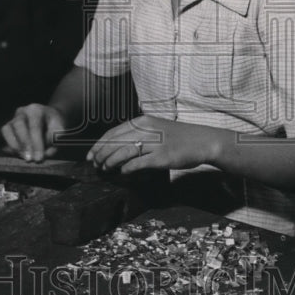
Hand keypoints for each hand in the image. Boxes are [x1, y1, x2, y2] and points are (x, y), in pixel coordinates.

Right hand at [1, 104, 66, 161]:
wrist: (49, 119)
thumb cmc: (54, 125)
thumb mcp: (60, 129)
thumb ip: (54, 140)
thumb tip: (45, 153)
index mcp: (36, 110)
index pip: (35, 126)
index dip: (36, 143)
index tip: (39, 158)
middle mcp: (22, 111)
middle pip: (19, 125)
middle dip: (24, 144)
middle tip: (30, 159)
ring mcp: (13, 118)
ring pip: (7, 129)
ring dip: (14, 145)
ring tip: (24, 158)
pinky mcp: (8, 126)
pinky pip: (5, 136)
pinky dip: (10, 146)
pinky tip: (19, 155)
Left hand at [86, 115, 223, 174]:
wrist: (202, 141)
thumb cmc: (179, 137)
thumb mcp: (156, 128)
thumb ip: (138, 134)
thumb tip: (116, 147)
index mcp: (143, 121)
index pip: (113, 132)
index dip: (99, 144)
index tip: (91, 154)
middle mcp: (147, 130)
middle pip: (115, 142)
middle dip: (101, 154)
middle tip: (95, 164)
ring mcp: (154, 143)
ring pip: (123, 152)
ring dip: (111, 162)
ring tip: (105, 169)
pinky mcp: (161, 157)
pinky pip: (138, 163)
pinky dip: (127, 169)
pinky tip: (123, 173)